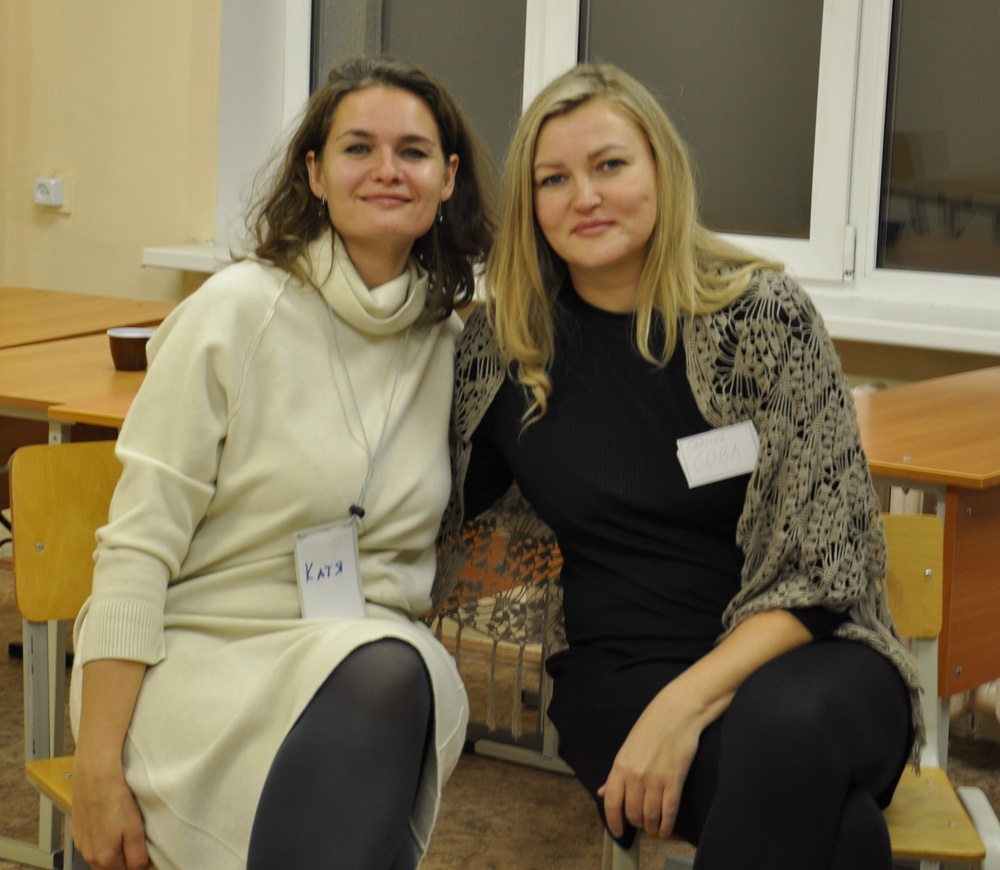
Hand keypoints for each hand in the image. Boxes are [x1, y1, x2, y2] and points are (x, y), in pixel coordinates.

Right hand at [71, 755, 149, 869]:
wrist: (95, 775)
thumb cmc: (115, 798)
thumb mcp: (135, 830)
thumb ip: (138, 856)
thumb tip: (142, 868)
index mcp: (104, 858)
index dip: (138, 866)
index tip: (146, 856)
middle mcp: (89, 854)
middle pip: (110, 868)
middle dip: (124, 862)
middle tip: (138, 847)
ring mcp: (81, 842)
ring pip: (99, 857)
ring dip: (112, 852)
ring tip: (125, 835)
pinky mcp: (77, 828)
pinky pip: (91, 842)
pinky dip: (102, 840)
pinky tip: (110, 826)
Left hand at [597, 685, 702, 839]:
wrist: (676, 713)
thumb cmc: (651, 726)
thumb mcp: (627, 747)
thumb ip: (615, 774)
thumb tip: (602, 792)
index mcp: (620, 766)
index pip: (611, 803)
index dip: (613, 822)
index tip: (617, 832)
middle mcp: (635, 776)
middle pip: (632, 813)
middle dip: (636, 823)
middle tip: (640, 824)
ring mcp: (655, 779)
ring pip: (650, 816)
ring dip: (651, 827)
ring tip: (653, 828)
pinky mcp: (674, 781)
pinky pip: (669, 811)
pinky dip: (667, 825)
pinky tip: (666, 829)